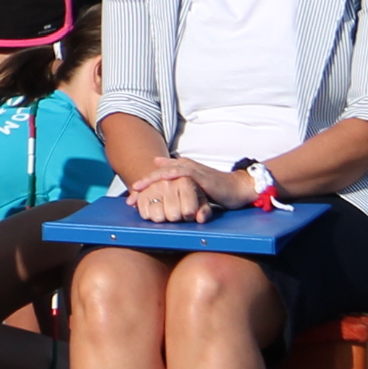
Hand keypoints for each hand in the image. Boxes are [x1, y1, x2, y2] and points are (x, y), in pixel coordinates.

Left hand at [126, 156, 242, 222]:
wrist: (237, 188)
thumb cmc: (215, 189)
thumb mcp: (193, 189)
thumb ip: (179, 189)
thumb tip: (164, 192)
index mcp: (180, 170)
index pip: (157, 177)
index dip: (142, 187)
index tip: (130, 201)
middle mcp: (184, 167)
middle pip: (157, 174)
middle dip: (142, 185)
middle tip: (130, 198)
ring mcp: (192, 170)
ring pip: (166, 172)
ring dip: (151, 180)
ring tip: (138, 188)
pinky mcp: (201, 175)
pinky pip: (184, 173)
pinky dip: (172, 174)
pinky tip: (163, 178)